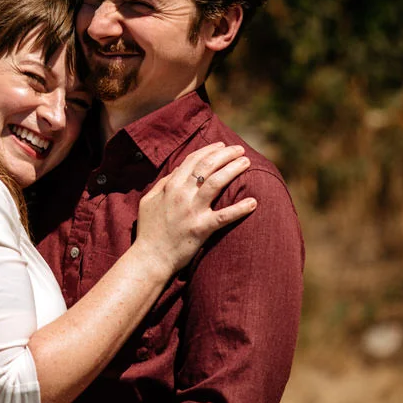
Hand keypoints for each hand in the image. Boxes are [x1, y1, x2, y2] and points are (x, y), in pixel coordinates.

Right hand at [136, 142, 256, 275]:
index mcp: (170, 186)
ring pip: (217, 182)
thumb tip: (176, 172)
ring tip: (247, 163)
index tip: (222, 145)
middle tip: (240, 150)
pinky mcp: (201, 228)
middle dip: (225, 154)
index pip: (192, 160)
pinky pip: (224, 216)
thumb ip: (162, 184)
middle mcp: (181, 195)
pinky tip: (253, 202)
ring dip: (234, 169)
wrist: (150, 257)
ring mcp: (192, 211)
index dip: (209, 150)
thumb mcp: (148, 201)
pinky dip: (240, 209)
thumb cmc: (149, 230)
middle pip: (207, 166)